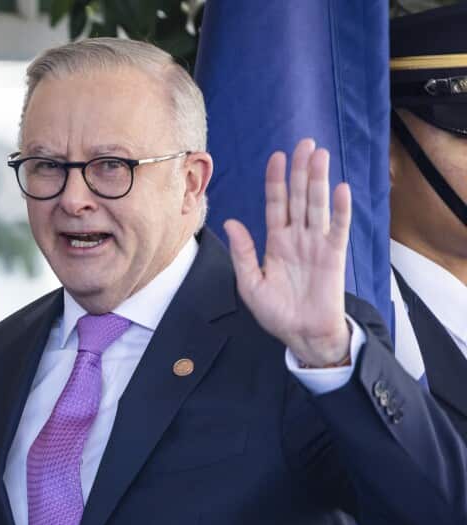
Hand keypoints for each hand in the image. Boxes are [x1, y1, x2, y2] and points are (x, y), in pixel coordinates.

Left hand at [225, 138, 351, 366]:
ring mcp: (317, 244)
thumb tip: (230, 222)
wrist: (302, 335)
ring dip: (319, 180)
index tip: (277, 157)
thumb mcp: (250, 283)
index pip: (276, 204)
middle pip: (299, 197)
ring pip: (317, 205)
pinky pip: (338, 229)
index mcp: (276, 242)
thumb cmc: (276, 312)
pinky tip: (340, 189)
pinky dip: (340, 210)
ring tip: (320, 155)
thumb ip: (243, 252)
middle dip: (301, 171)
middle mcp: (297, 238)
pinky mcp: (334, 256)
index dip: (276, 181)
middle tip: (305, 143)